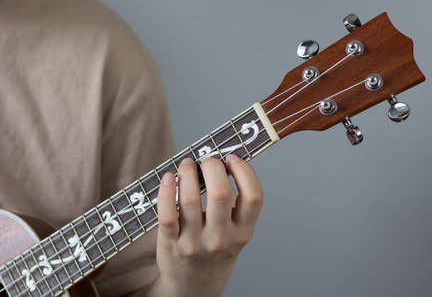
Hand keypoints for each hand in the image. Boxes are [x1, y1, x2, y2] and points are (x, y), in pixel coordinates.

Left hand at [150, 155, 262, 296]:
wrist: (194, 287)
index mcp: (242, 233)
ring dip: (187, 173)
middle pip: (221, 193)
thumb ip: (236, 206)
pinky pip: (166, 214)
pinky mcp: (171, 244)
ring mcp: (194, 242)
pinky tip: (169, 178)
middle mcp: (221, 239)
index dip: (245, 171)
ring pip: (190, 199)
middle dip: (213, 167)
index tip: (233, 158)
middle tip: (207, 161)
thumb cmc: (216, 253)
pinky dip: (166, 191)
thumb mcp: (236, 235)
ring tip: (187, 165)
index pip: (254, 197)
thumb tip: (223, 164)